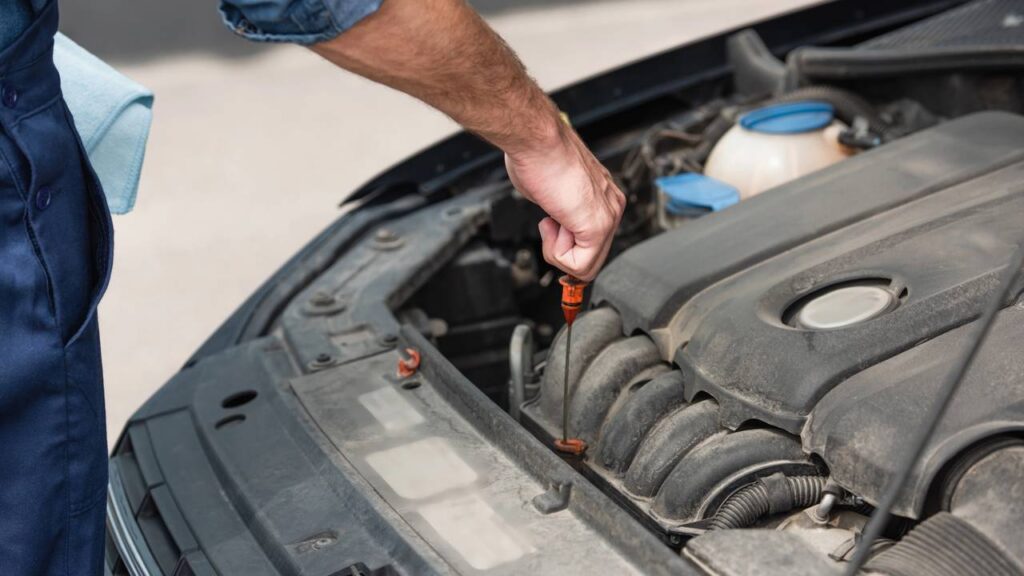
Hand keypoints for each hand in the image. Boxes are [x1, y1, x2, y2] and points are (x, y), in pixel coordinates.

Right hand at [505, 121, 625, 281]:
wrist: (536, 140)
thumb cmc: (538, 155)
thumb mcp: (551, 192)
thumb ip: (560, 212)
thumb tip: (553, 224)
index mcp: (604, 196)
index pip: (592, 242)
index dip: (564, 244)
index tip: (550, 224)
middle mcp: (611, 206)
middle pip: (591, 258)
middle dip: (562, 250)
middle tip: (549, 224)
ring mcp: (608, 217)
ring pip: (586, 266)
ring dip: (558, 251)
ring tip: (550, 220)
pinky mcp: (597, 226)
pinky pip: (579, 266)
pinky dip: (557, 253)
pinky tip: (552, 223)